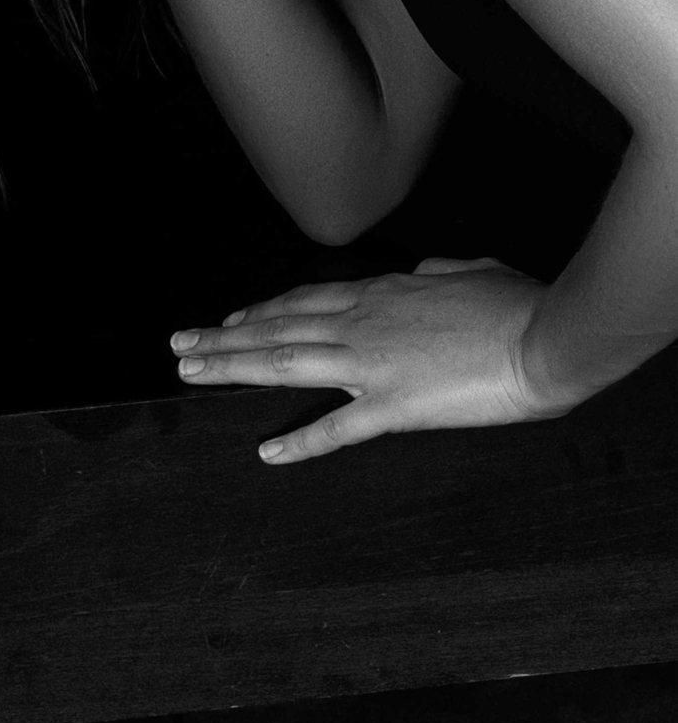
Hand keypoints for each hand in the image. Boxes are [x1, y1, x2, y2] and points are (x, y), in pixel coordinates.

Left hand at [170, 257, 588, 464]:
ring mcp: (372, 364)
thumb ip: (438, 272)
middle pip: (277, 327)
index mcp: (381, 293)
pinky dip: (300, 440)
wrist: (544, 336)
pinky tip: (267, 452)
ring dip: (233, 367)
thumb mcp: (470, 271)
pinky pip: (338, 428)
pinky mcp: (394, 405)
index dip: (261, 311)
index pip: (304, 300)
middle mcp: (361, 324)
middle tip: (179, 343)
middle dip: (224, 336)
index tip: (231, 319)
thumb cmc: (515, 303)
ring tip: (190, 372)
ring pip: (285, 363)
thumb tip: (425, 271)